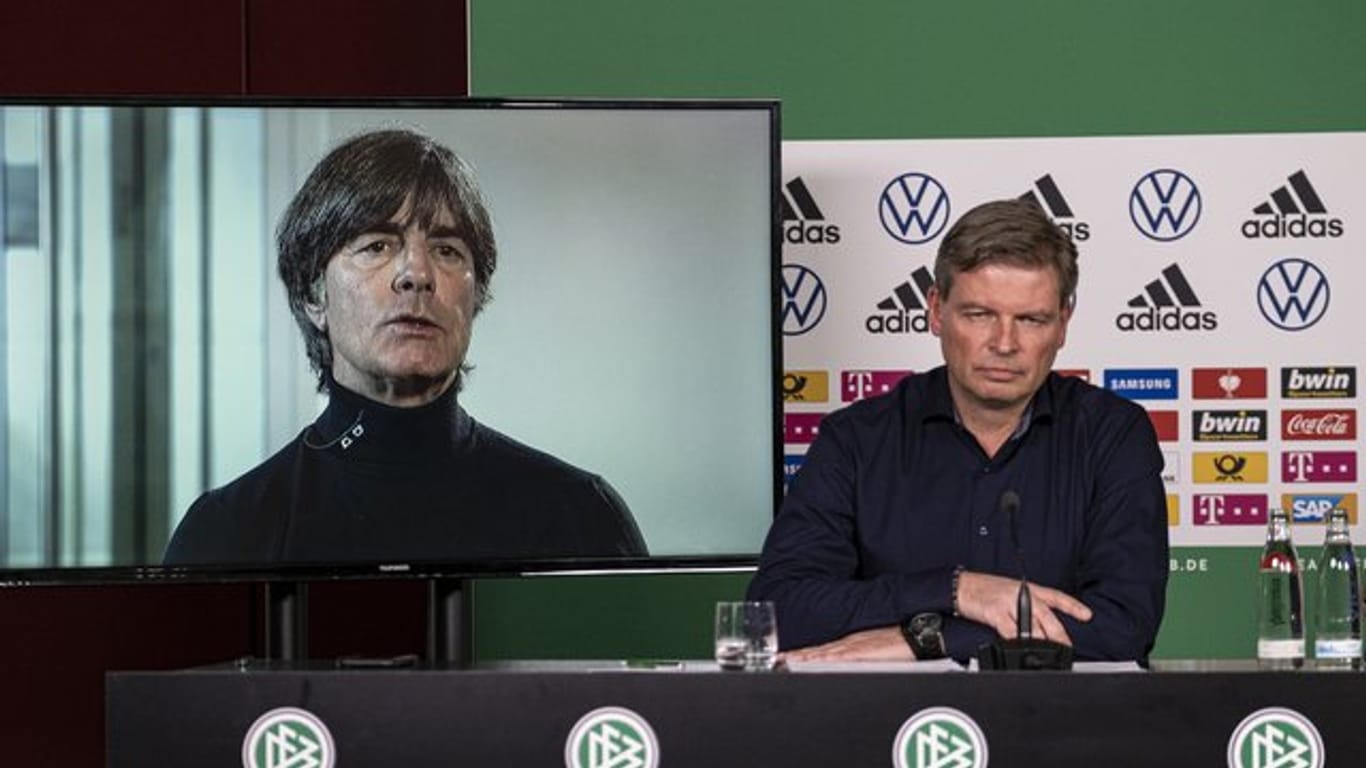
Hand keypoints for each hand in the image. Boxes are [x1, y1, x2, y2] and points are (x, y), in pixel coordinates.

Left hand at [781, 626, 912, 662]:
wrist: (917, 635)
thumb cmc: (900, 642)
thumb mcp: (874, 650)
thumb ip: (859, 658)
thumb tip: (848, 666)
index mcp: (849, 646)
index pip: (820, 652)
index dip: (800, 655)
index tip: (783, 659)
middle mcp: (848, 645)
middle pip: (816, 652)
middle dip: (795, 657)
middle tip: (777, 661)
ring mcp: (855, 649)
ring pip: (823, 654)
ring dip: (804, 658)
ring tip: (786, 662)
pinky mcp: (864, 654)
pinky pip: (840, 658)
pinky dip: (824, 661)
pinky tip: (813, 663)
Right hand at [955, 571, 1091, 645]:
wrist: (961, 586)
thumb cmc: (984, 591)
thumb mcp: (1010, 592)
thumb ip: (1026, 607)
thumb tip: (1038, 627)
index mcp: (1028, 588)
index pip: (1056, 596)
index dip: (1073, 606)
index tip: (1087, 615)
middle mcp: (1021, 594)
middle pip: (1047, 616)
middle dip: (1059, 635)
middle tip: (1066, 648)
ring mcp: (1009, 603)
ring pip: (1032, 626)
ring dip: (1041, 642)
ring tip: (1047, 654)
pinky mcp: (996, 612)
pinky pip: (1011, 632)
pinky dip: (1017, 643)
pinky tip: (1021, 650)